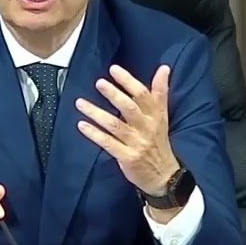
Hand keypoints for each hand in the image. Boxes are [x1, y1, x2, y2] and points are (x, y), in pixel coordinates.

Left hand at [75, 64, 178, 195]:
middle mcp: (147, 128)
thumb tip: (164, 68)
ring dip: (96, 113)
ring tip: (80, 103)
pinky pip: (108, 143)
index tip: (114, 69)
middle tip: (99, 83)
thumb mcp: (163, 117)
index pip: (143, 95)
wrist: (164, 176)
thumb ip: (160, 93)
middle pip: (129, 108)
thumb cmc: (158, 142)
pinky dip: (94, 133)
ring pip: (114, 125)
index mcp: (156, 116)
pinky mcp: (127, 157)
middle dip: (113, 94)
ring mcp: (136, 143)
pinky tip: (82, 125)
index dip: (128, 81)